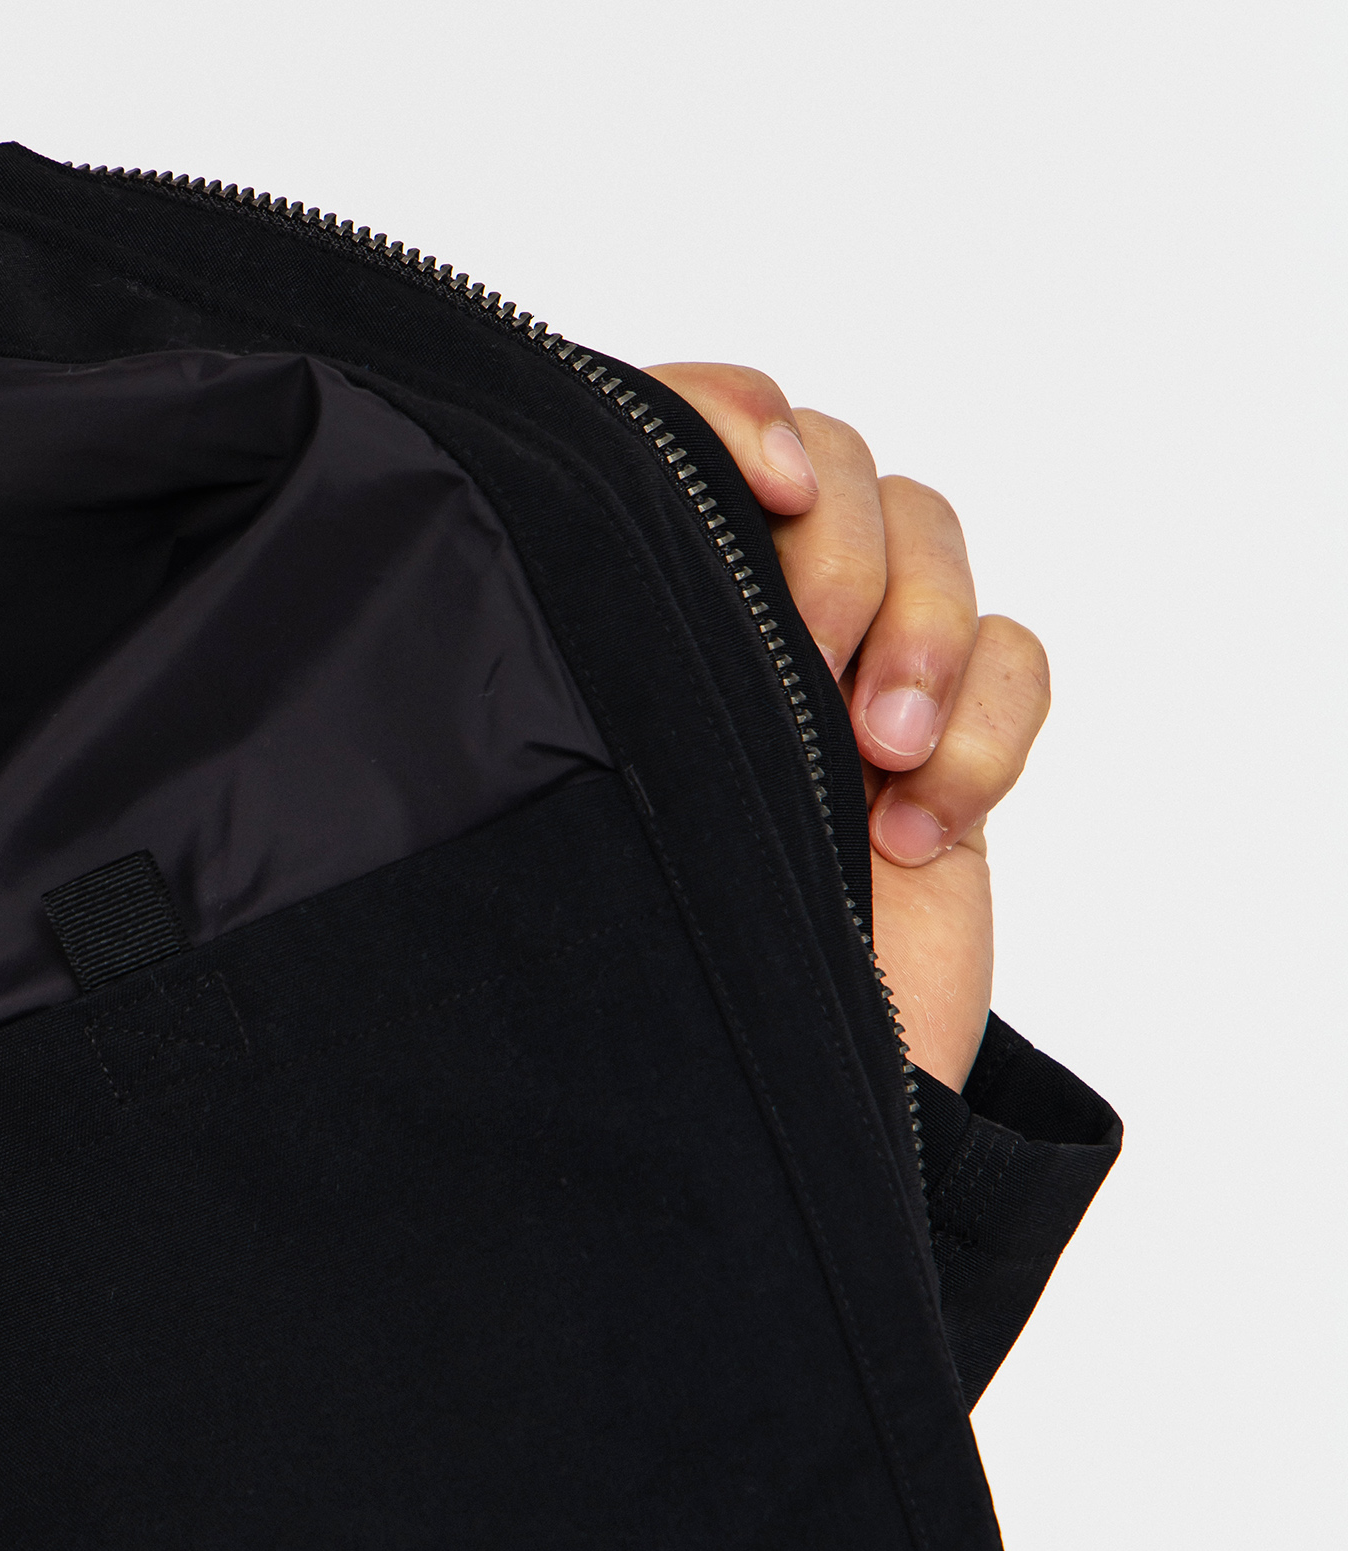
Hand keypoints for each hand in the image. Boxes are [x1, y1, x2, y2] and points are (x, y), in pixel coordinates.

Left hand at [644, 363, 1049, 1091]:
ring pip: (935, 539)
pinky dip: (990, 725)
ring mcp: (854, 688)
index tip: (762, 486)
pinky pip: (1019, 659)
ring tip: (877, 764)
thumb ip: (576, 674)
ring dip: (926, 635)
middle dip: (842, 556)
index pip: (697, 425)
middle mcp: (743, 630)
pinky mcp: (947, 755)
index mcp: (635, 611)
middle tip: (806, 671)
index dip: (736, 416)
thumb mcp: (574, 810)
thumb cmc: (631, 989)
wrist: (749, 1134)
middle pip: (840, 468)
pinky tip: (924, 828)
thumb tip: (532, 555)